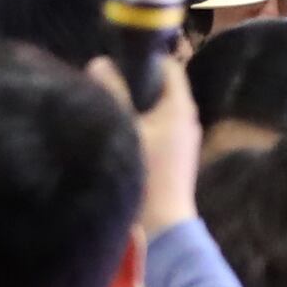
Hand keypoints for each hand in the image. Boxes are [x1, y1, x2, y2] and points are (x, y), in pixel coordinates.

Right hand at [91, 46, 203, 238]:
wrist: (162, 228)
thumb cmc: (146, 173)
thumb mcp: (126, 128)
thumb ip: (112, 94)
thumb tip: (99, 63)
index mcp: (180, 106)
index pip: (168, 65)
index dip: (144, 58)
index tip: (117, 62)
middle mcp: (187, 120)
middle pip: (160, 88)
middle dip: (134, 84)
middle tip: (104, 87)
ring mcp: (183, 142)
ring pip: (156, 112)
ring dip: (133, 109)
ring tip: (106, 111)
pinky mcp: (174, 160)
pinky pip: (156, 131)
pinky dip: (138, 128)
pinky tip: (117, 137)